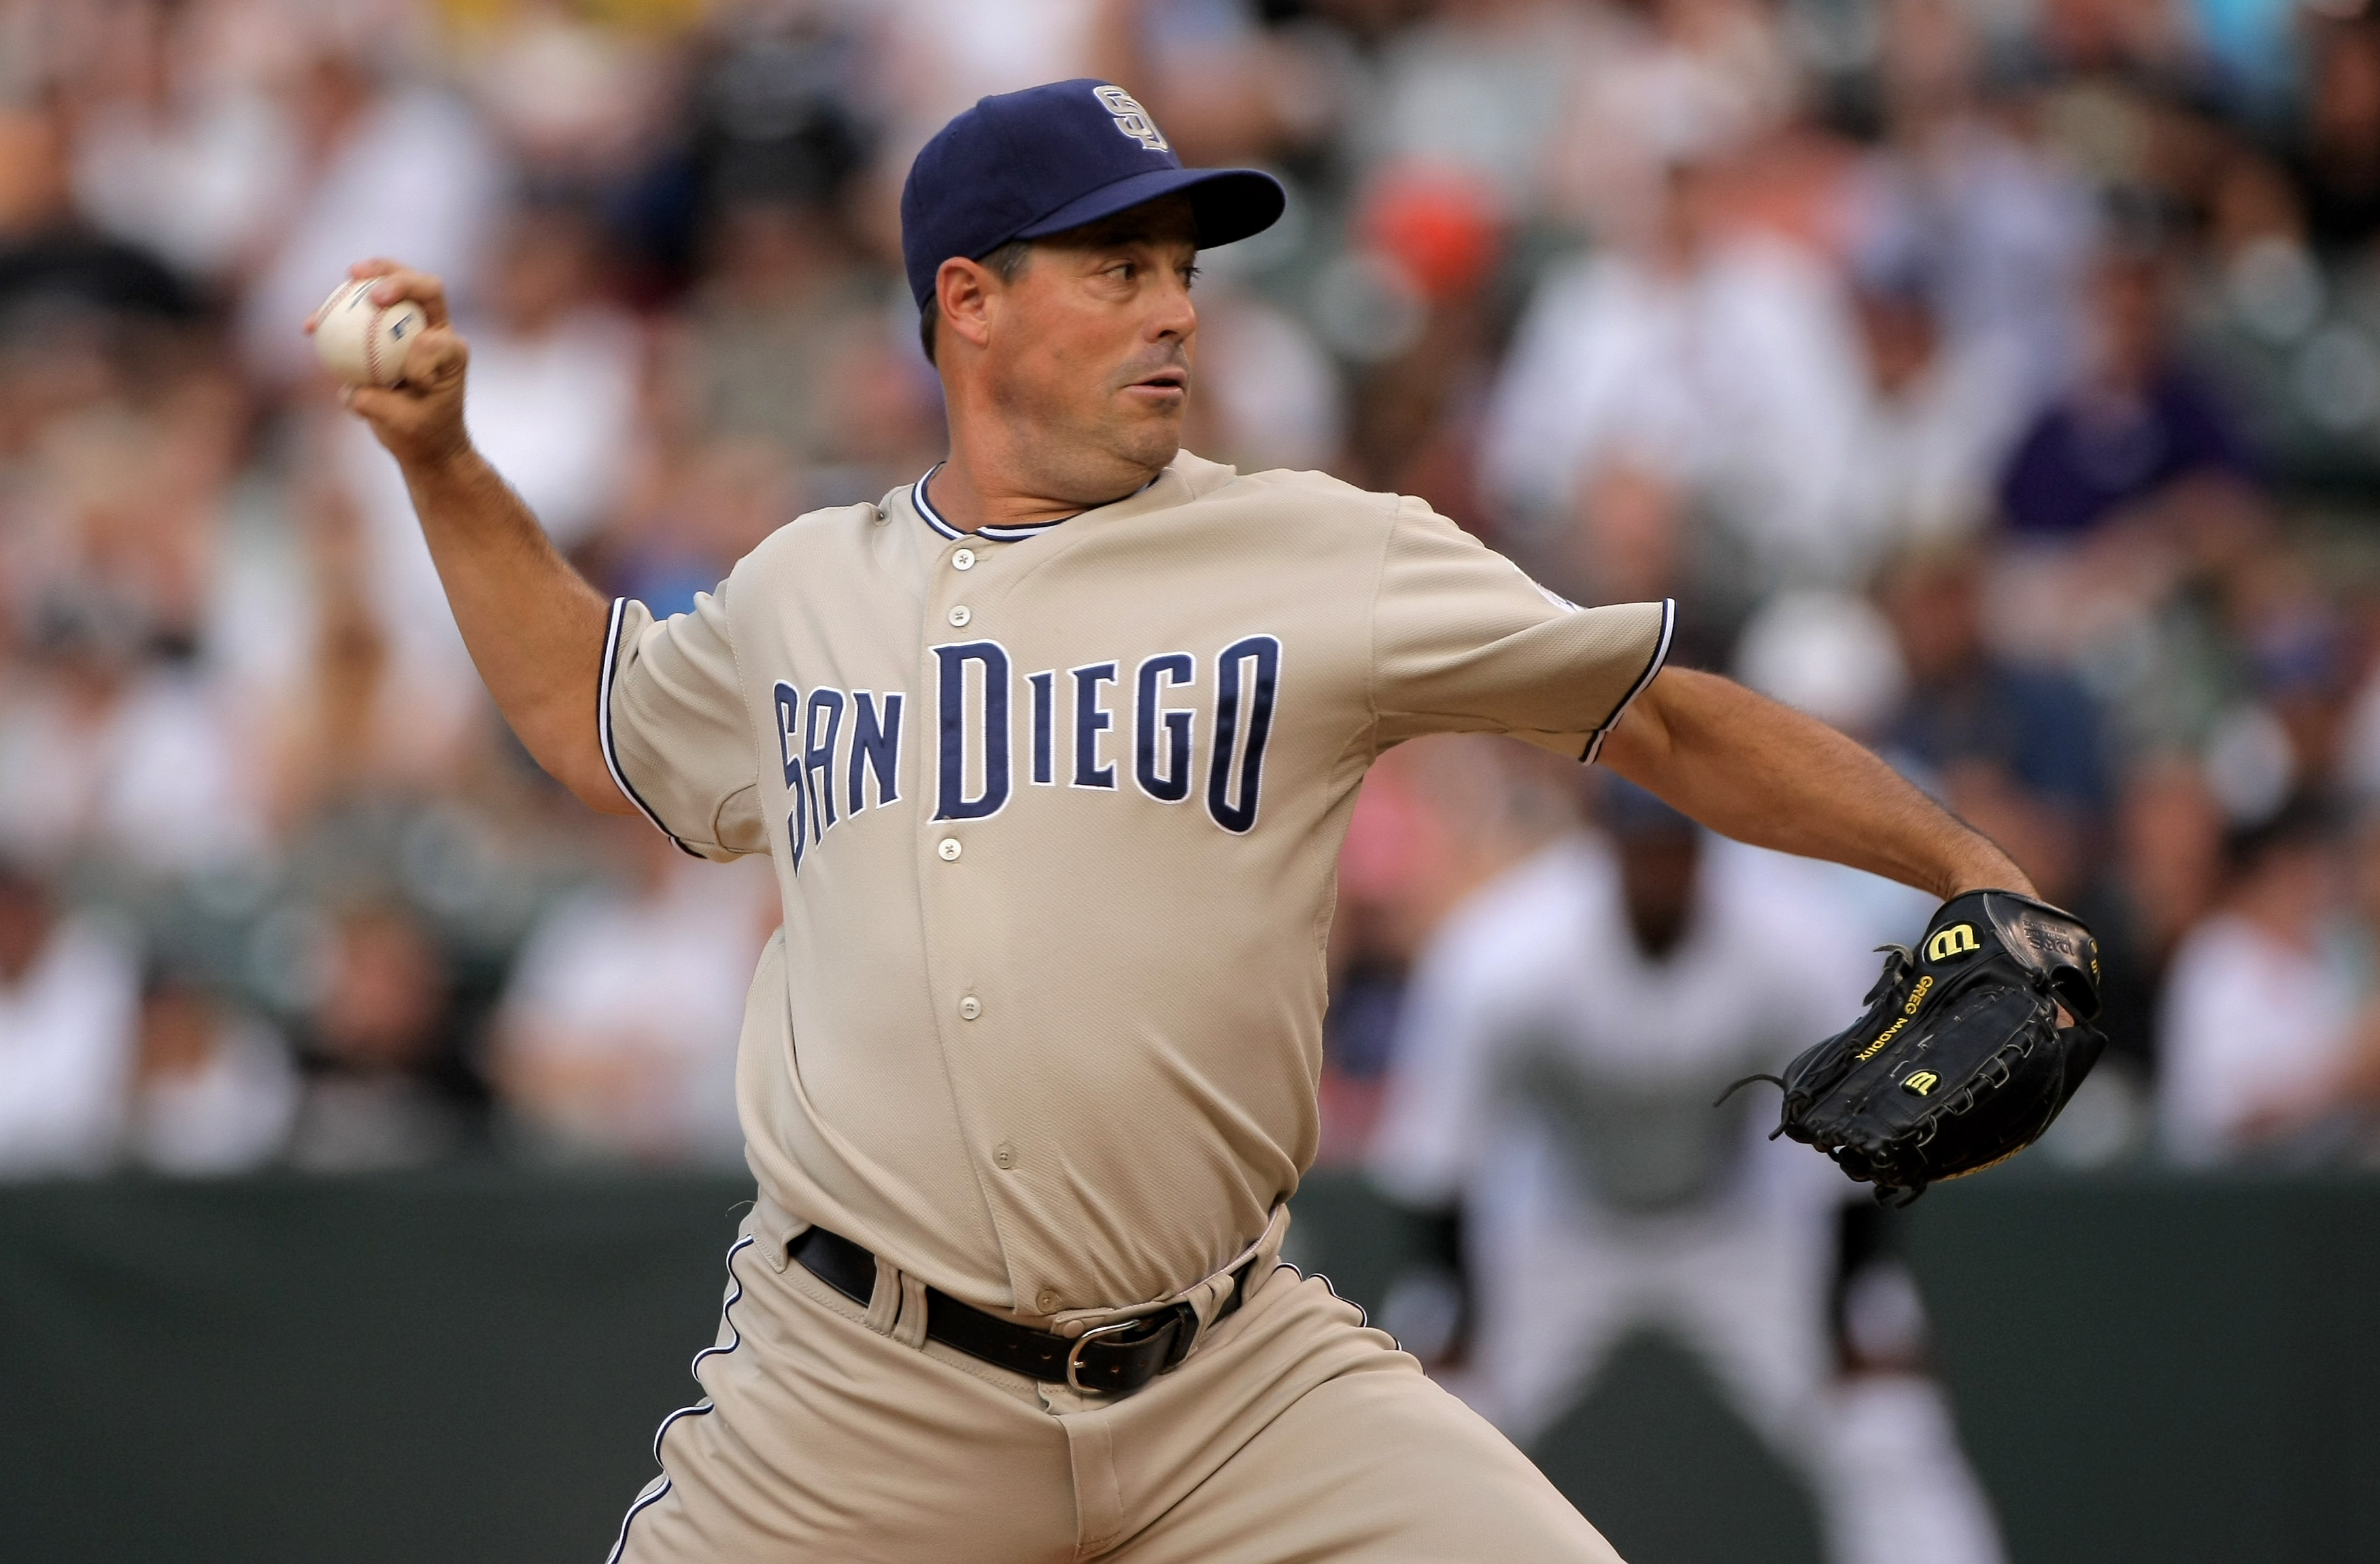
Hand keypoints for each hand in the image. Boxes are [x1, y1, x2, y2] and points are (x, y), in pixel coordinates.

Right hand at [306, 258, 471, 470]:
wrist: (422, 440)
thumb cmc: (422, 435)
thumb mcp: (404, 425)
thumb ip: (379, 406)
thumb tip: (351, 390)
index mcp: (451, 353)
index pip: (437, 338)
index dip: (420, 355)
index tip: (411, 380)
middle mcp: (436, 332)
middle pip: (425, 290)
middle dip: (401, 280)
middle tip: (372, 289)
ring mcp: (412, 327)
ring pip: (395, 289)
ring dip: (372, 276)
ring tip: (351, 274)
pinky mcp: (386, 331)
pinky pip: (362, 312)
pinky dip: (339, 310)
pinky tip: (311, 324)